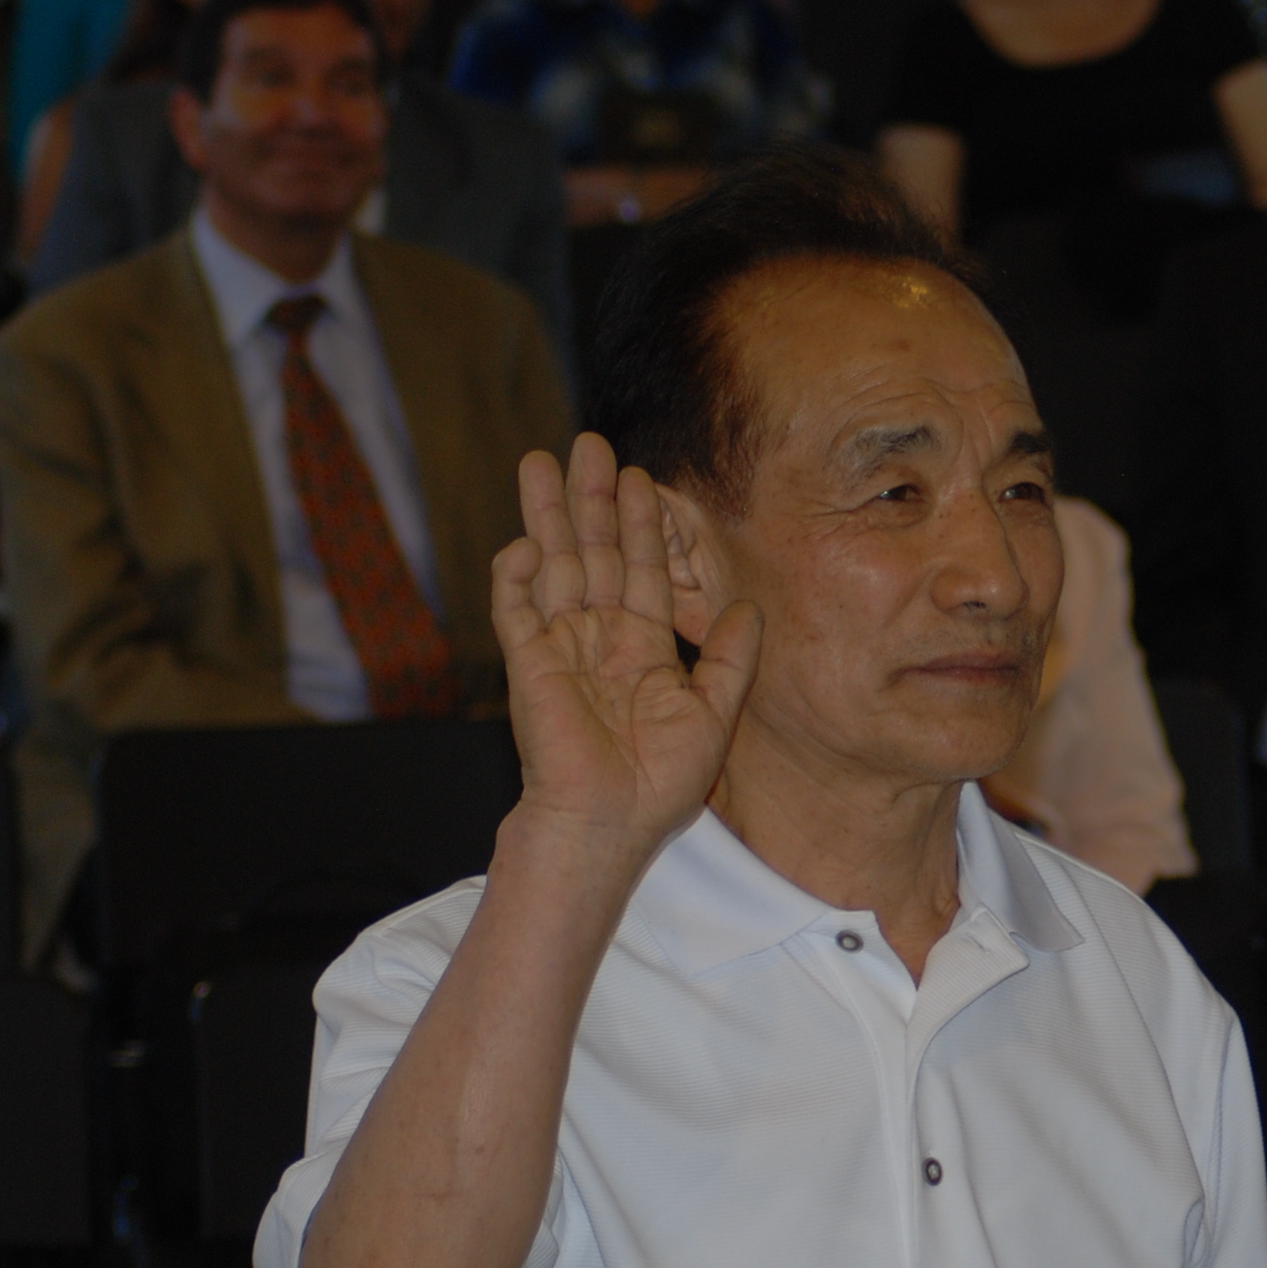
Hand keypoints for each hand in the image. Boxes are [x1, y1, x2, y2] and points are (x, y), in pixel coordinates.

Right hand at [492, 432, 763, 871]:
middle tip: (588, 443)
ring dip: (548, 515)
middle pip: (595, 553)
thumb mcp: (714, 714)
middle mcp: (599, 640)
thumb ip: (729, 659)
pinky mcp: (527, 665)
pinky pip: (516, 611)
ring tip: (541, 461)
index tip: (642, 477)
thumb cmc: (661, 784)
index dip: (643, 524)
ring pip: (554, 566)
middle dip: (591, 499)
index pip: (644, 570)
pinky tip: (522, 540)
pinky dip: (516, 576)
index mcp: (642, 649)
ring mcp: (560, 648)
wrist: (612, 824)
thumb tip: (750, 609)